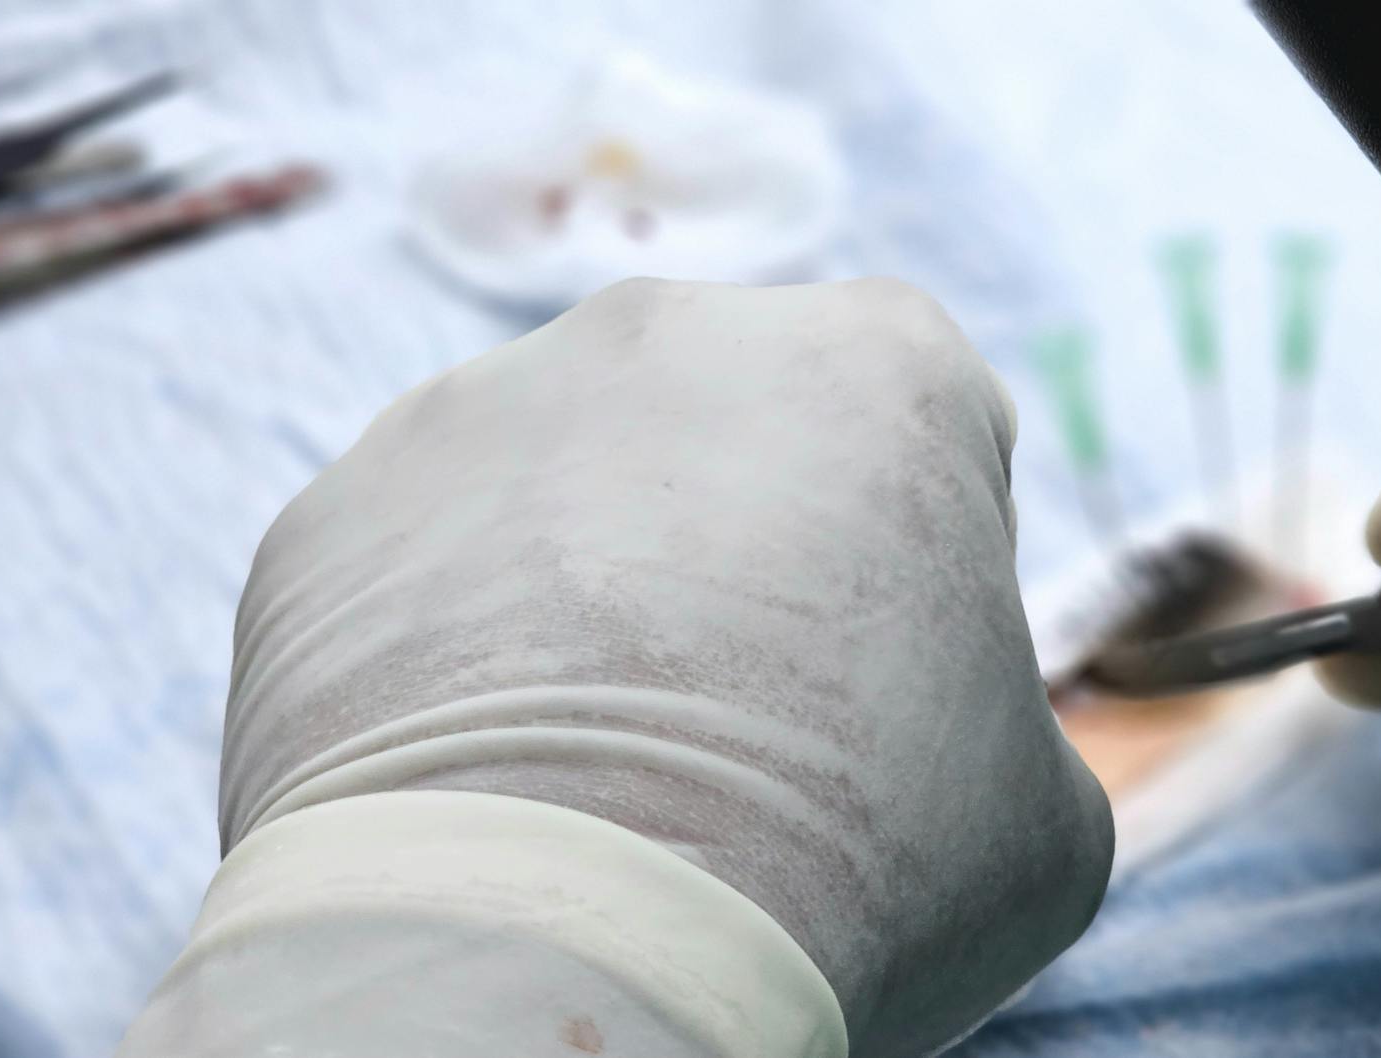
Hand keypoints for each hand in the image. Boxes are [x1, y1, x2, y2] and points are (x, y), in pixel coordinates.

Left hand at [121, 278, 1110, 1057]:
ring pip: (571, 492)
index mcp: (882, 362)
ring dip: (597, 590)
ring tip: (606, 762)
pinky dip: (457, 652)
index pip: (930, 435)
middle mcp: (672, 335)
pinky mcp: (335, 514)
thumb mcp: (1045, 820)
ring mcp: (480, 409)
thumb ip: (1006, 728)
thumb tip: (937, 749)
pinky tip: (489, 774)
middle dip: (759, 553)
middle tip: (755, 722)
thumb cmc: (855, 871)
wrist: (561, 953)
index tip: (901, 680)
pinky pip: (424, 571)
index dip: (931, 562)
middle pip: (742, 442)